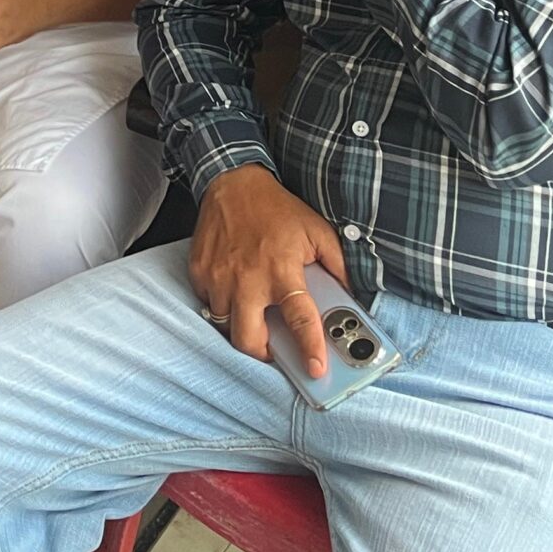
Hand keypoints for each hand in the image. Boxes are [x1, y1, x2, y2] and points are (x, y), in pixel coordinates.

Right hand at [188, 165, 349, 379]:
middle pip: (248, 338)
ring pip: (224, 324)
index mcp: (281, 270)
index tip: (316, 369)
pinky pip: (208, 303)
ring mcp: (219, 276)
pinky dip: (221, 304)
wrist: (232, 182)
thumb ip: (338, 264)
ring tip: (253, 313)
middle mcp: (248, 278)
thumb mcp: (318, 231)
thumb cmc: (276, 209)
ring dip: (240, 325)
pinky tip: (234, 290)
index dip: (309, 348)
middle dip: (261, 353)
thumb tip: (352, 295)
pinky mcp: (200, 271)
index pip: (299, 318)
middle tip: (272, 347)